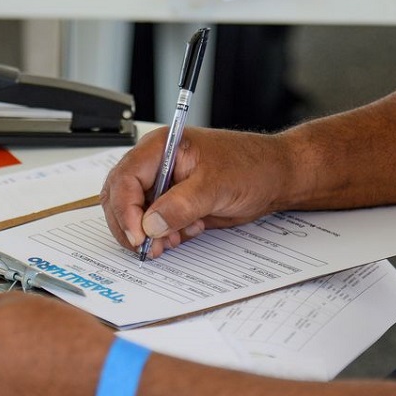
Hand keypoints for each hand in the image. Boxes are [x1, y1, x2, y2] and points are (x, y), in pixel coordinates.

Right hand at [100, 127, 291, 258]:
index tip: (138, 235)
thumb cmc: (251, 166)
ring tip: (170, 242)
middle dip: (131, 225)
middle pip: (120, 197)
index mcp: (160, 147)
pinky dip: (163, 236)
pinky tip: (185, 233)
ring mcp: (163, 184)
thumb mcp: (216, 186)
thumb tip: (150, 224)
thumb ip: (181, 205)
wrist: (274, 178)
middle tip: (146, 248)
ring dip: (148, 234)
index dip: (125, 209)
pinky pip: (154, 224)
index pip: (125, 178)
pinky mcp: (172, 203)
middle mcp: (156, 164)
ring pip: (135, 214)